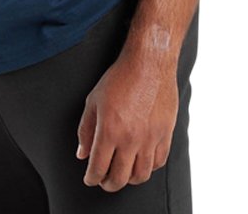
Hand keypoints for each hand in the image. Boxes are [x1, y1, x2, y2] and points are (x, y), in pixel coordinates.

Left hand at [75, 53, 178, 191]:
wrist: (149, 63)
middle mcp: (130, 138)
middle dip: (108, 184)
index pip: (98, 168)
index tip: (90, 178)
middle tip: (105, 180)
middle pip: (119, 178)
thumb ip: (85, 130)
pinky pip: (159, 162)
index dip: (91, 178)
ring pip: (141, 175)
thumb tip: (83, 154)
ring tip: (123, 173)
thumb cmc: (120, 77)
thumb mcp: (93, 100)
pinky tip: (141, 161)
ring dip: (129, 179)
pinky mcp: (165, 134)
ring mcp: (150, 138)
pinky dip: (149, 167)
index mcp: (109, 130)